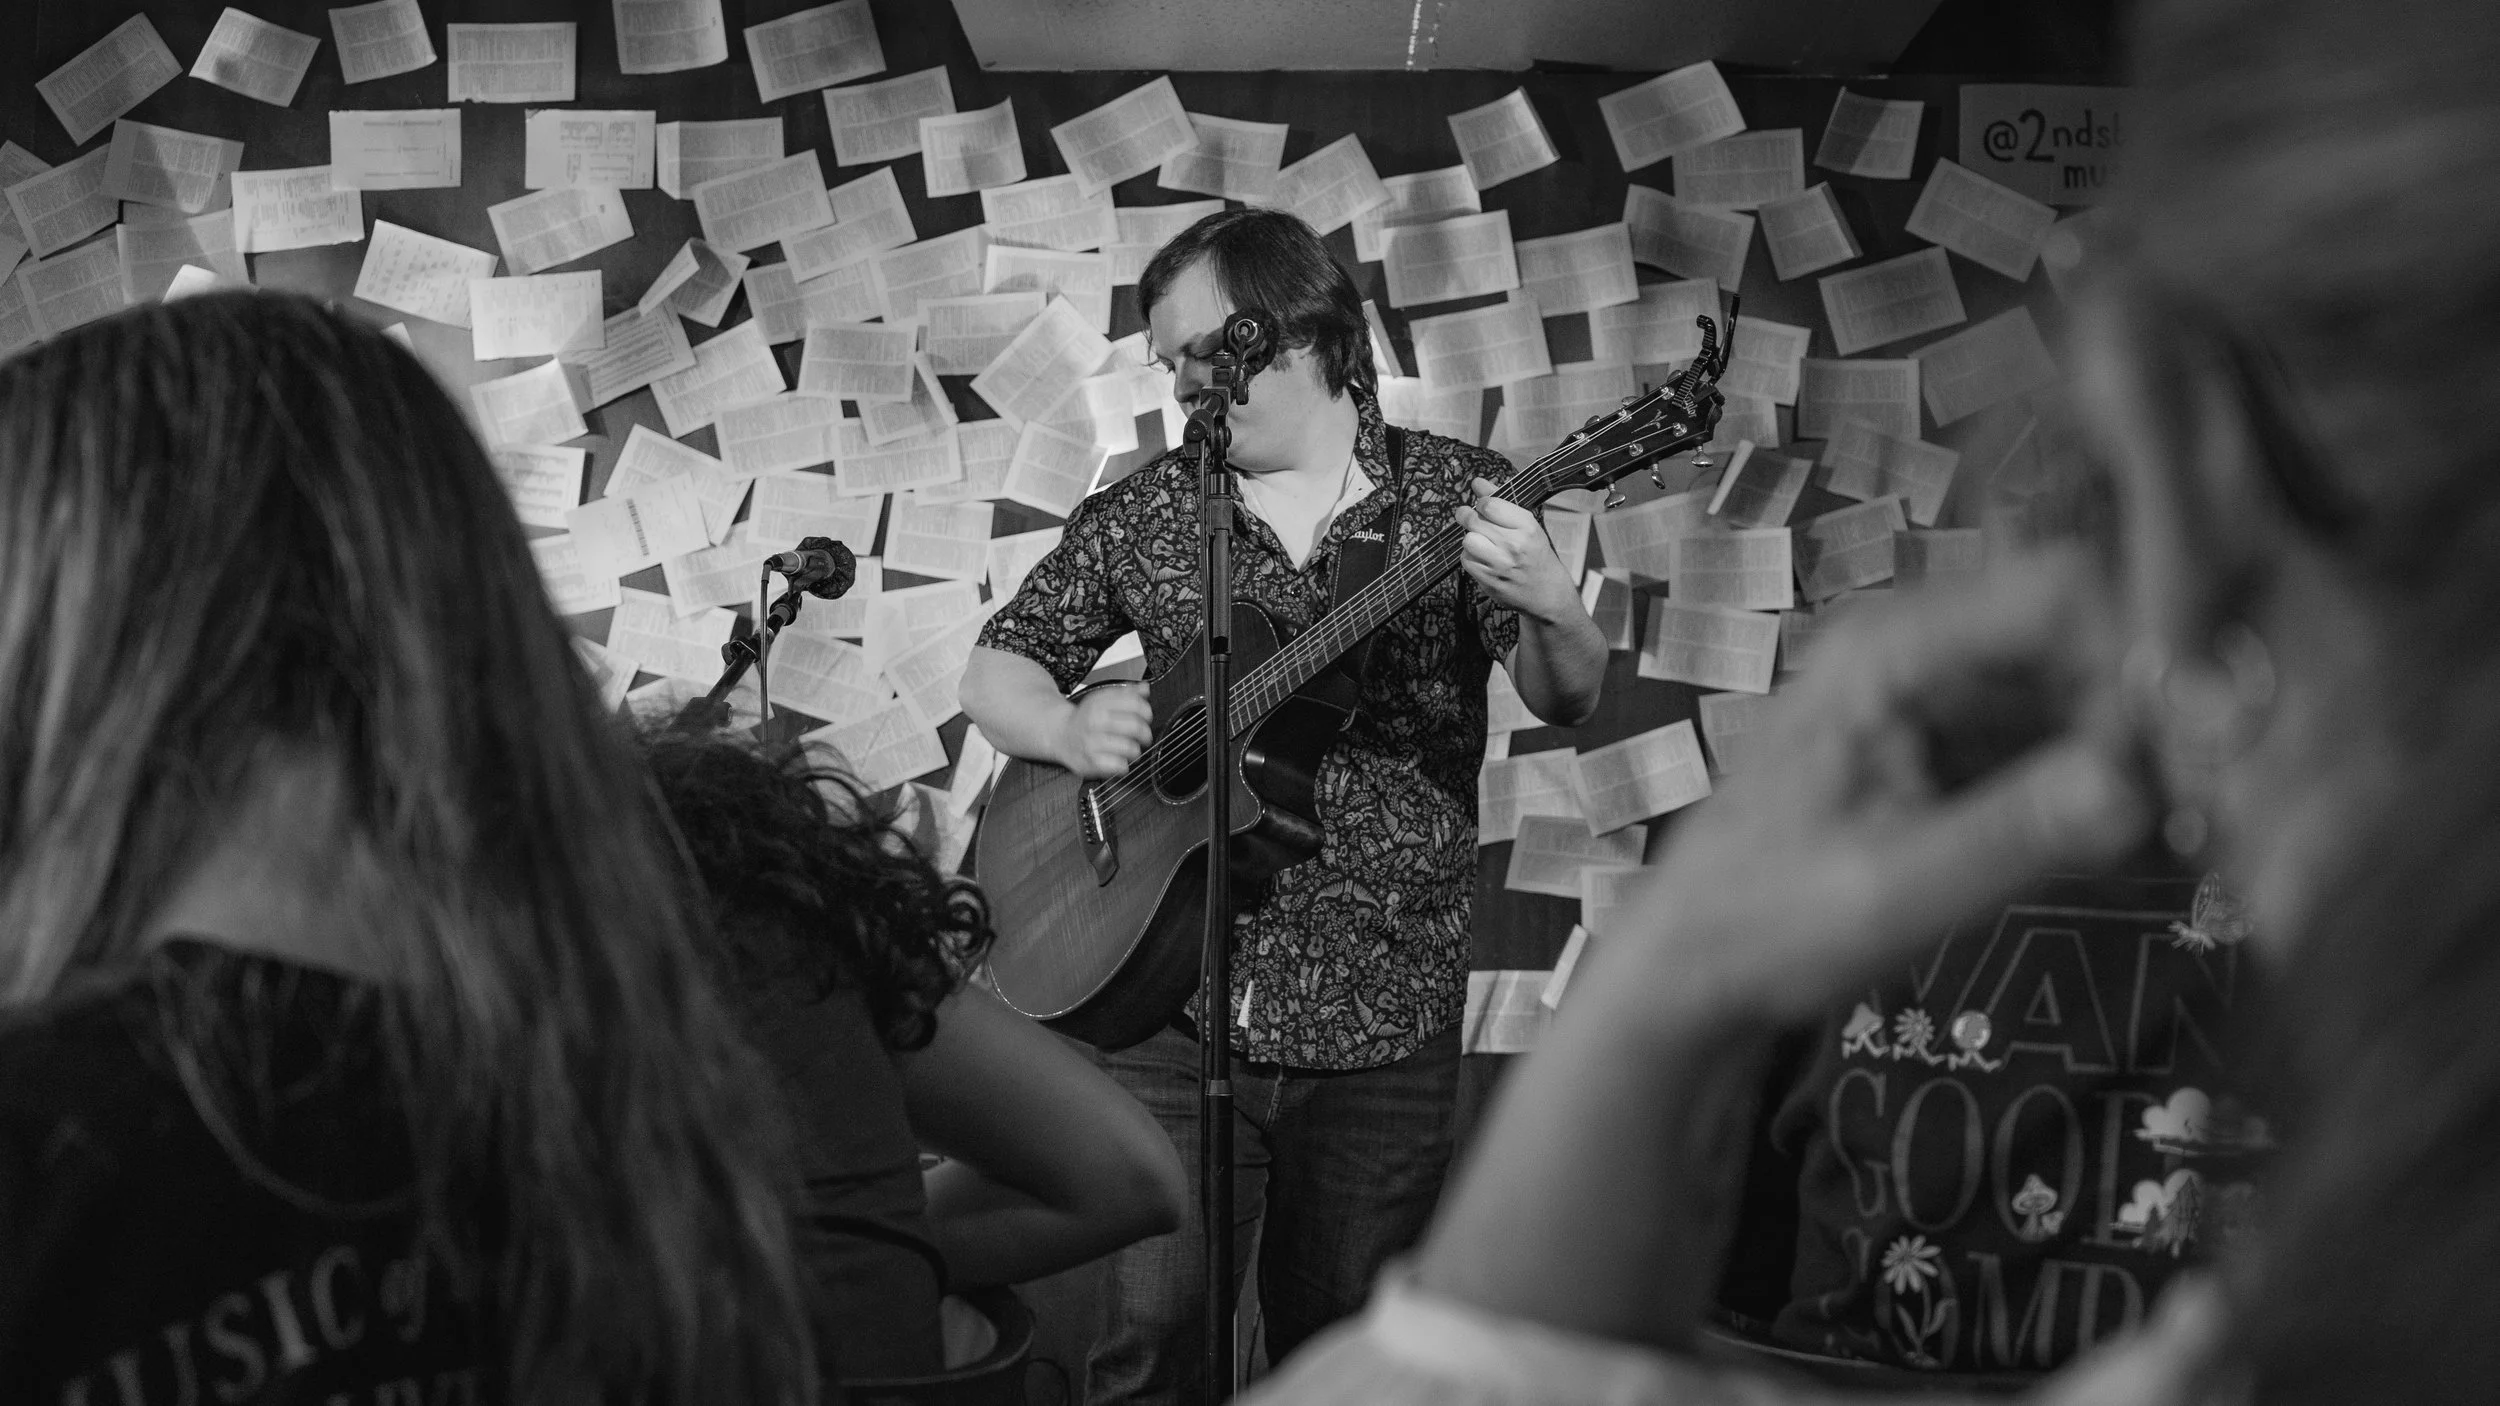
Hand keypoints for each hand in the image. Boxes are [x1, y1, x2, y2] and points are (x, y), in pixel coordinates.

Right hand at [1054, 684, 1152, 779]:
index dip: (1146, 711)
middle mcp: (1095, 722)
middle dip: (1145, 733)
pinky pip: (1119, 766)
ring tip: (1130, 749)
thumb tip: (1145, 688)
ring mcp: (1092, 743)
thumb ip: (1125, 693)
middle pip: (1135, 727)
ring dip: (1135, 750)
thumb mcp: (1102, 699)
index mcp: (1099, 704)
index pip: (1134, 704)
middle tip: (1143, 736)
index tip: (1146, 717)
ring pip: (1130, 748)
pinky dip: (1123, 765)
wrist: (1060, 734)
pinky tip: (1118, 760)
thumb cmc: (1085, 718)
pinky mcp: (1091, 762)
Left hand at [1456, 477, 1579, 622]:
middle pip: (1474, 521)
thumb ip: (1500, 501)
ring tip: (1481, 542)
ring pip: (1468, 540)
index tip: (1482, 506)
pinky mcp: (1489, 581)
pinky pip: (1466, 560)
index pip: (1488, 504)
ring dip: (1471, 539)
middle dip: (1467, 516)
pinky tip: (1483, 558)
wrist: (1547, 592)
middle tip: (1469, 517)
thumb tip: (1477, 482)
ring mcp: (1501, 564)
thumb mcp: (1526, 525)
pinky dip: (1470, 557)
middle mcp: (1514, 544)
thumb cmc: (1536, 555)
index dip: (1480, 503)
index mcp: (1526, 526)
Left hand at [1610, 550, 2152, 1025]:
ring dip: (2136, 759)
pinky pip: (2056, 744)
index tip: (2196, 745)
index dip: (2141, 651)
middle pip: (2083, 638)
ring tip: (2179, 839)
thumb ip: (2011, 836)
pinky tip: (2130, 851)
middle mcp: (1918, 650)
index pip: (2058, 589)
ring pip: (2083, 694)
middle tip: (2203, 813)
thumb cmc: (1763, 925)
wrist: (1693, 969)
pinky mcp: (1953, 747)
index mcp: (1890, 652)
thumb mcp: (1889, 891)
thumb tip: (2133, 788)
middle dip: (2149, 716)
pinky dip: (2099, 791)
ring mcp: (1936, 696)